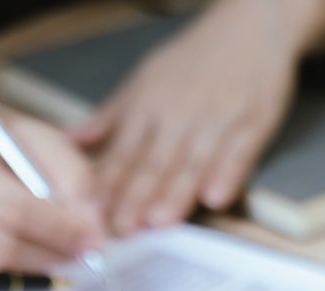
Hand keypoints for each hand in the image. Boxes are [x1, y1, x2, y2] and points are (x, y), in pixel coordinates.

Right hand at [0, 83, 103, 271]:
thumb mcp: (32, 136)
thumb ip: (70, 173)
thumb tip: (92, 226)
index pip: (13, 209)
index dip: (58, 230)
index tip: (92, 240)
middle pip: (0, 249)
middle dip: (49, 257)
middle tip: (81, 254)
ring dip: (33, 272)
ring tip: (58, 253)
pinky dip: (13, 279)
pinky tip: (31, 262)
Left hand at [75, 0, 324, 234]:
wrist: (251, 25)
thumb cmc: (196, 58)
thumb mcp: (144, 81)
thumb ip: (111, 118)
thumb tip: (71, 142)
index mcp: (148, 107)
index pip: (122, 154)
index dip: (107, 187)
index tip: (91, 216)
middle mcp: (178, 115)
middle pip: (153, 163)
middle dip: (135, 199)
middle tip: (122, 230)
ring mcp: (216, 120)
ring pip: (192, 163)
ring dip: (175, 194)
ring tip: (159, 222)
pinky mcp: (253, 123)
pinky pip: (239, 153)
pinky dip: (227, 175)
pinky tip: (215, 197)